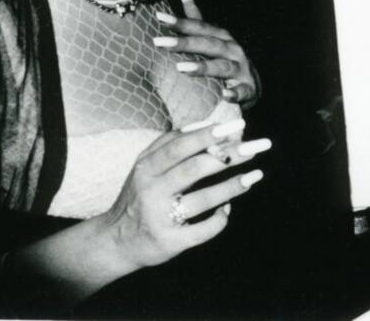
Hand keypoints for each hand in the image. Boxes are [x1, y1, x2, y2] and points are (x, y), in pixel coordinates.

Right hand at [101, 119, 269, 270]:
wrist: (114, 241)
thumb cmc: (139, 196)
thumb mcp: (146, 167)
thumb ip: (172, 144)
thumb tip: (209, 126)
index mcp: (146, 168)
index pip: (179, 146)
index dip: (208, 135)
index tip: (236, 127)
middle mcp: (151, 191)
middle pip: (194, 169)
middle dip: (228, 156)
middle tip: (254, 148)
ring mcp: (160, 218)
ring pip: (202, 199)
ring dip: (232, 187)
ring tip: (254, 176)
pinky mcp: (169, 242)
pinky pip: (202, 230)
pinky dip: (220, 219)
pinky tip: (228, 209)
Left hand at [155, 0, 260, 107]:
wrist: (253, 84)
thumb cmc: (227, 59)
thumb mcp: (214, 38)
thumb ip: (197, 19)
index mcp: (221, 38)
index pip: (200, 27)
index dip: (181, 22)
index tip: (159, 16)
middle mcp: (232, 50)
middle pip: (207, 44)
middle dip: (184, 42)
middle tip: (159, 42)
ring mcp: (241, 69)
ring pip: (222, 67)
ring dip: (203, 67)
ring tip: (181, 68)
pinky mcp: (247, 89)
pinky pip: (241, 91)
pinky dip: (234, 93)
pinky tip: (224, 95)